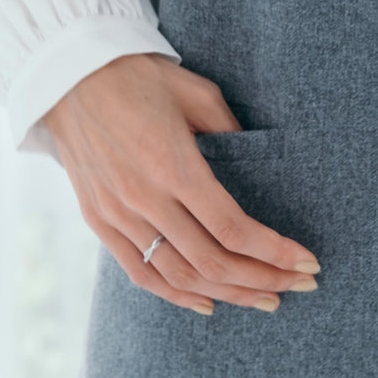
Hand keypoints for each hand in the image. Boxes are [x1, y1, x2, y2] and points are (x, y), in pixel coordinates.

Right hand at [42, 53, 320, 315]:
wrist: (71, 74)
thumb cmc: (141, 76)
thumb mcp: (198, 92)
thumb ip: (229, 131)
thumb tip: (258, 161)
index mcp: (173, 165)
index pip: (232, 227)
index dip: (273, 252)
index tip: (307, 260)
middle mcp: (144, 198)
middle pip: (212, 261)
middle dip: (263, 279)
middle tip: (301, 285)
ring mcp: (117, 214)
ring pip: (179, 275)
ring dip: (228, 293)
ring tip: (266, 299)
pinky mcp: (98, 220)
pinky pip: (140, 272)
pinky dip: (176, 294)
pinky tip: (208, 303)